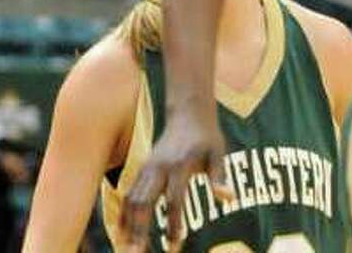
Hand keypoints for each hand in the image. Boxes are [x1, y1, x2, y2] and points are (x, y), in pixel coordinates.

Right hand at [120, 111, 228, 250]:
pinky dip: (124, 215)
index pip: (174, 200)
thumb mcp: (218, 152)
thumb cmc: (207, 137)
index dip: (173, 225)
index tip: (174, 247)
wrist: (188, 113)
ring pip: (132, 200)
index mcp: (180, 165)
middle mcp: (160, 167)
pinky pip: (128, 194)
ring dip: (128, 226)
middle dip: (139, 230)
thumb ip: (220, 177)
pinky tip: (122, 235)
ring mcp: (148, 167)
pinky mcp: (142, 169)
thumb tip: (228, 198)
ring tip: (128, 251)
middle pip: (144, 203)